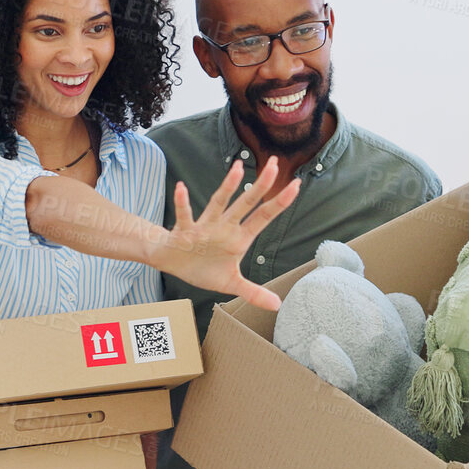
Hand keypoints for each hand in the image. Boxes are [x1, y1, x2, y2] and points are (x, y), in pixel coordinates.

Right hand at [154, 158, 299, 311]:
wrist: (172, 262)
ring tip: (238, 168)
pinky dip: (182, 203)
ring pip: (218, 203)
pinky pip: (184, 216)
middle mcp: (225, 227)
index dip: (280, 202)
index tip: (296, 184)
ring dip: (228, 187)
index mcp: (239, 238)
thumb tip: (277, 305)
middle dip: (261, 185)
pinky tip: (181, 188)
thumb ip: (254, 292)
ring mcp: (205, 227)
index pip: (264, 217)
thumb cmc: (203, 268)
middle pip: (246, 203)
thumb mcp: (231, 284)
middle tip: (274, 163)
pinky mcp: (185, 232)